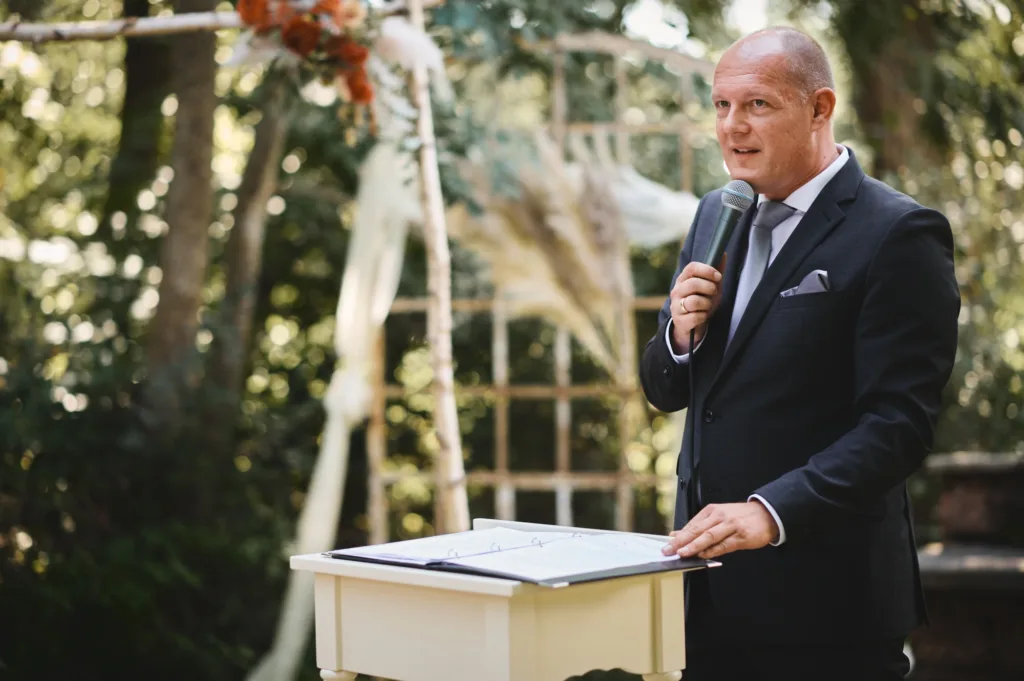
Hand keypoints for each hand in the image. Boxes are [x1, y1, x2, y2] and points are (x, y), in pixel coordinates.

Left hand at [661, 501, 777, 559]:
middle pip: (697, 530)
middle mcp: (720, 517)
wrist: (766, 514)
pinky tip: (703, 555)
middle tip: (669, 549)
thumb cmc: (739, 516)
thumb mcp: (718, 516)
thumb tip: (677, 535)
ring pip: (709, 536)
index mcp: (712, 511)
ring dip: (694, 546)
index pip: (691, 525)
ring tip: (682, 553)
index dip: (678, 536)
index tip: (667, 544)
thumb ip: (700, 526)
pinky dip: (713, 551)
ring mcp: (731, 526)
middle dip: (681, 541)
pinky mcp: (741, 536)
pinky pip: (724, 545)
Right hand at [669, 256, 725, 352]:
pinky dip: (703, 317)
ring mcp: (676, 306)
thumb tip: (723, 253)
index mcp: (683, 279)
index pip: (691, 268)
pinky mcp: (679, 321)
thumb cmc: (702, 302)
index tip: (718, 277)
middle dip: (709, 288)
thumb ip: (717, 272)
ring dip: (707, 304)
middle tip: (714, 292)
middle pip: (693, 283)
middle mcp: (677, 291)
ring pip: (694, 301)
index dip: (707, 270)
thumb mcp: (711, 286)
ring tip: (707, 306)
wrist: (692, 326)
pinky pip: (696, 317)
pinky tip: (702, 316)